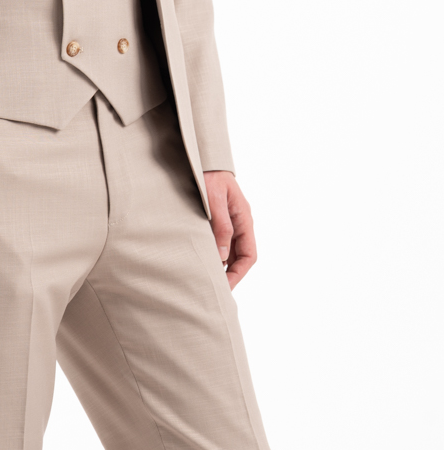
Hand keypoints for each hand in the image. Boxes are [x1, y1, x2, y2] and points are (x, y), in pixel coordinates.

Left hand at [202, 170, 256, 290]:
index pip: (248, 255)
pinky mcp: (217, 219)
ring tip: (205, 279)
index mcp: (244, 219)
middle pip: (239, 256)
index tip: (225, 287)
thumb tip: (222, 256)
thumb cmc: (209, 176)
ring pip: (229, 251)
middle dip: (229, 274)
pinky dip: (213, 253)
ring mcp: (229, 221)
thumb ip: (221, 226)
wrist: (200, 159)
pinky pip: (219, 242)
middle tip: (214, 290)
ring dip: (220, 265)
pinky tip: (201, 260)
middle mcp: (239, 222)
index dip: (238, 273)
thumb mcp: (215, 200)